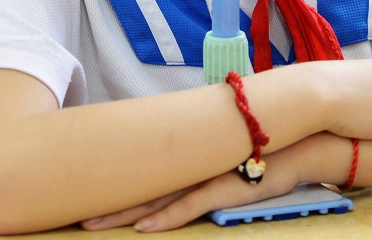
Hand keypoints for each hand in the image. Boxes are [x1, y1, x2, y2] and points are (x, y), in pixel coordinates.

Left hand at [81, 144, 310, 232]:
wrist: (298, 144)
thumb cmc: (260, 153)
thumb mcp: (221, 158)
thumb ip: (196, 162)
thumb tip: (171, 168)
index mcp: (184, 160)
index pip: (141, 173)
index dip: (112, 183)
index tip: (84, 190)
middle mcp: (188, 166)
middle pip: (138, 186)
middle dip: (105, 201)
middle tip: (73, 212)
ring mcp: (203, 178)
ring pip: (155, 199)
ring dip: (122, 214)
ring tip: (92, 223)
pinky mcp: (222, 190)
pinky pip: (188, 207)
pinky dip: (165, 218)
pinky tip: (143, 228)